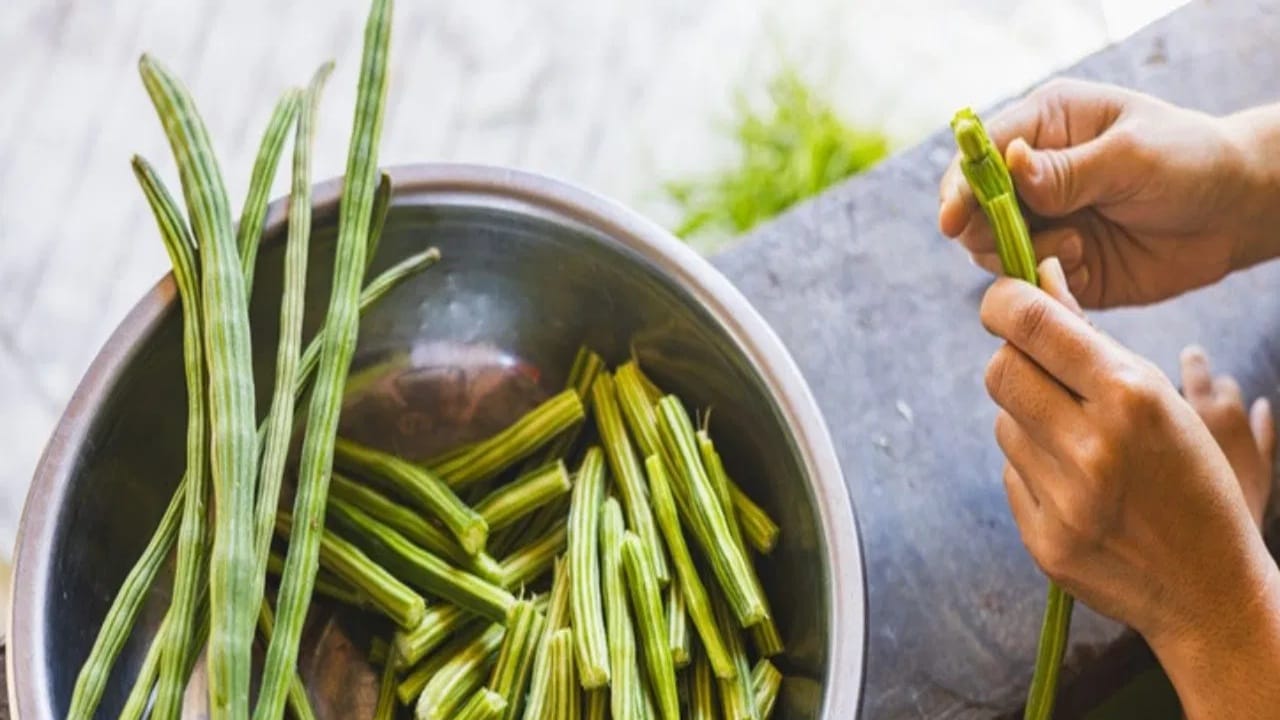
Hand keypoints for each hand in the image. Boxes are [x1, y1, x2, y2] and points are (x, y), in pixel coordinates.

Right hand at [942, 78, 1279, 307]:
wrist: (1233, 213)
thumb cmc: (1190, 161)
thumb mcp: (1134, 156)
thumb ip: (1069, 169)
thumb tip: (1009, 166)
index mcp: (1045, 125)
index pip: (979, 152)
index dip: (960, 186)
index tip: (953, 220)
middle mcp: (1032, 173)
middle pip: (971, 206)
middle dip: (984, 229)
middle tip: (1021, 241)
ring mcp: (1041, 219)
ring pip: (989, 249)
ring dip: (1022, 255)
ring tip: (1077, 247)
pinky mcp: (1055, 262)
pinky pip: (1026, 282)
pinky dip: (1044, 281)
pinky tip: (1084, 265)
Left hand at [982, 258, 1279, 717]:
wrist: (1209, 587)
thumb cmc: (1189, 475)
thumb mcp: (1159, 397)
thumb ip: (1091, 339)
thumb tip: (1038, 275)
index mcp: (1132, 397)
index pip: (1031, 325)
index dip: (1003, 303)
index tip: (1002, 302)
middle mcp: (1093, 446)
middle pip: (999, 370)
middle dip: (1013, 361)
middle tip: (1039, 370)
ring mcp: (1065, 499)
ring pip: (1003, 422)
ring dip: (1028, 420)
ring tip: (1078, 442)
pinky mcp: (1043, 539)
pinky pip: (1010, 473)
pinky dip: (1033, 469)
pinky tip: (1076, 486)